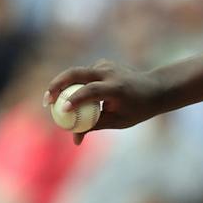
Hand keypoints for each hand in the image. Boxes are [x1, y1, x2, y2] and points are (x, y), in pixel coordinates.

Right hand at [42, 60, 167, 144]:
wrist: (155, 88)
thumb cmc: (137, 109)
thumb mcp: (118, 121)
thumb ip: (95, 126)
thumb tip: (74, 139)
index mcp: (116, 88)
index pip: (91, 91)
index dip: (75, 99)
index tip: (61, 110)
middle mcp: (109, 73)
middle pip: (75, 73)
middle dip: (56, 85)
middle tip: (47, 102)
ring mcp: (105, 65)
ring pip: (76, 74)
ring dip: (64, 87)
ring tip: (57, 103)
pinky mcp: (101, 63)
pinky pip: (84, 76)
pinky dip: (77, 86)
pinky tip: (85, 95)